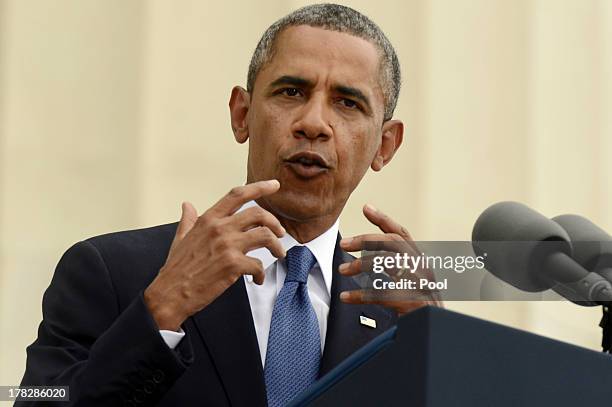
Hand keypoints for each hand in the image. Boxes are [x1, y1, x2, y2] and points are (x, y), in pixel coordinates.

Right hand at [144, 180, 285, 330]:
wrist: (169, 294)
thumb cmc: (176, 269)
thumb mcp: (180, 238)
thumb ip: (188, 220)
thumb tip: (187, 205)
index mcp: (209, 220)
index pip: (238, 195)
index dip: (259, 187)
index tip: (274, 185)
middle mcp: (220, 228)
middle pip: (258, 213)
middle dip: (274, 222)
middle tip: (280, 233)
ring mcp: (227, 246)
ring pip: (265, 236)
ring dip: (277, 246)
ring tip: (278, 254)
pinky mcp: (233, 265)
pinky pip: (258, 265)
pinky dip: (261, 274)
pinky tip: (257, 279)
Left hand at [338, 204, 442, 315]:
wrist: (436, 331)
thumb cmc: (420, 310)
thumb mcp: (411, 283)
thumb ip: (395, 268)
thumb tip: (364, 257)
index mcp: (420, 262)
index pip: (402, 234)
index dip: (383, 220)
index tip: (366, 208)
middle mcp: (422, 269)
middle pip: (393, 243)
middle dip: (365, 240)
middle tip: (344, 244)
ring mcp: (420, 284)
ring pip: (388, 263)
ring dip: (361, 265)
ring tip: (342, 270)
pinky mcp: (414, 302)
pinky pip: (383, 293)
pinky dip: (361, 295)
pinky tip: (346, 297)